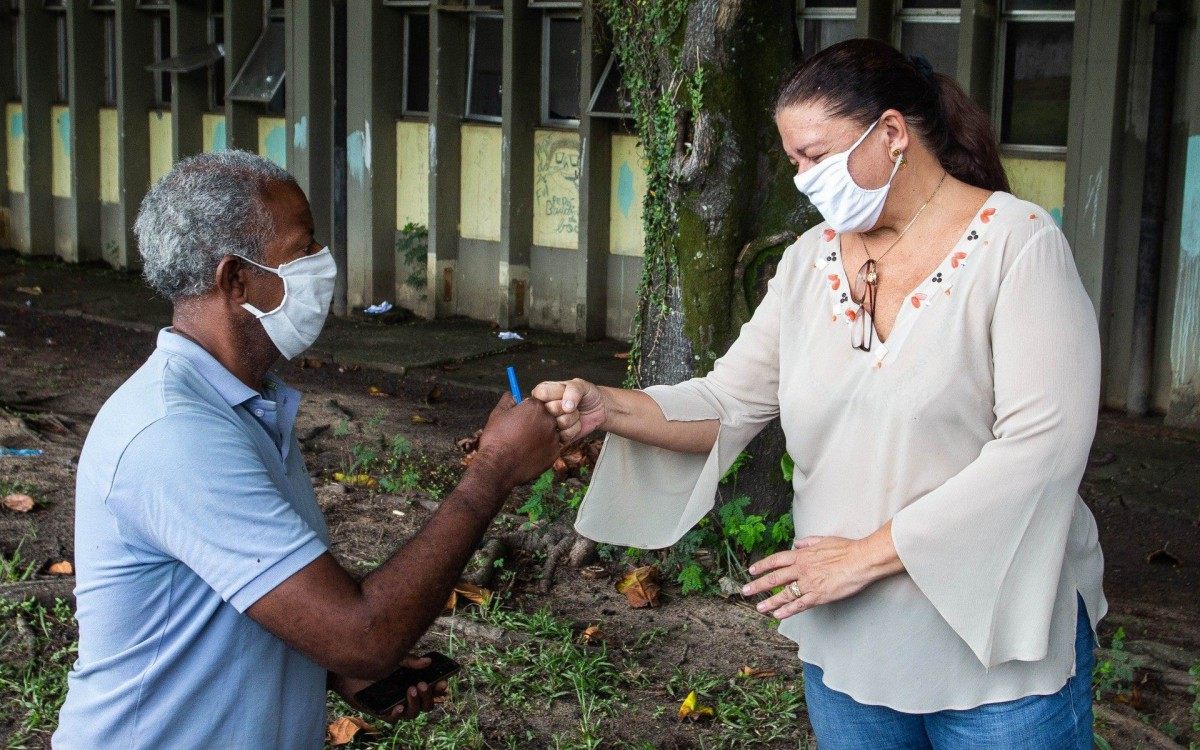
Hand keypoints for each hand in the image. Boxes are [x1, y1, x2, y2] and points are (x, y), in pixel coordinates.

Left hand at [329, 656, 449, 721]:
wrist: (348, 669)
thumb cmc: (373, 663)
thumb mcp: (394, 659)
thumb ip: (410, 662)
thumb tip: (428, 662)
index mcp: (412, 684)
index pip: (431, 691)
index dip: (439, 689)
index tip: (443, 682)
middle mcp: (405, 697)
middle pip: (426, 705)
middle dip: (428, 697)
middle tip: (422, 684)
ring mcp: (395, 705)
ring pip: (413, 714)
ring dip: (415, 704)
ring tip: (411, 690)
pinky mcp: (381, 711)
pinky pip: (393, 719)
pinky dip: (398, 714)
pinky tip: (399, 706)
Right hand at [472, 393, 560, 489]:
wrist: (498, 467)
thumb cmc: (495, 439)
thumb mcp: (497, 414)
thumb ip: (508, 400)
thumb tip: (512, 393)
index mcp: (536, 407)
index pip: (537, 402)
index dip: (527, 411)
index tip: (519, 419)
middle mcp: (549, 420)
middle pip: (547, 416)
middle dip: (536, 422)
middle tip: (522, 433)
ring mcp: (554, 437)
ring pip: (550, 432)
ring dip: (541, 436)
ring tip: (524, 445)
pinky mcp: (555, 453)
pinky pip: (552, 447)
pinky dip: (543, 450)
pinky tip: (530, 454)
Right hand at [531, 378, 606, 443]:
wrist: (599, 409)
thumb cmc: (586, 394)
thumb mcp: (581, 384)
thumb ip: (573, 390)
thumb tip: (566, 407)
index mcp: (543, 392)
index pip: (541, 393)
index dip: (556, 395)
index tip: (564, 393)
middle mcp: (542, 409)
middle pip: (551, 409)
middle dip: (567, 407)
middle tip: (572, 405)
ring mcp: (549, 424)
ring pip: (560, 423)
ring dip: (573, 418)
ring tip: (575, 413)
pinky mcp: (557, 437)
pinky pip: (564, 436)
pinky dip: (575, 429)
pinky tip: (576, 423)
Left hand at [741, 534, 894, 619]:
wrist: (861, 560)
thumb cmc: (846, 549)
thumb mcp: (824, 539)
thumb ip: (808, 542)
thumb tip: (796, 543)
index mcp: (802, 555)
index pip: (776, 560)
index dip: (762, 566)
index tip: (751, 570)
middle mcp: (802, 569)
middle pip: (775, 578)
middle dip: (758, 585)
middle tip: (746, 590)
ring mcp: (809, 583)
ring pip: (784, 594)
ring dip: (770, 602)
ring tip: (759, 608)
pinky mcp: (819, 596)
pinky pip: (799, 605)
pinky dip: (787, 610)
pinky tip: (778, 615)